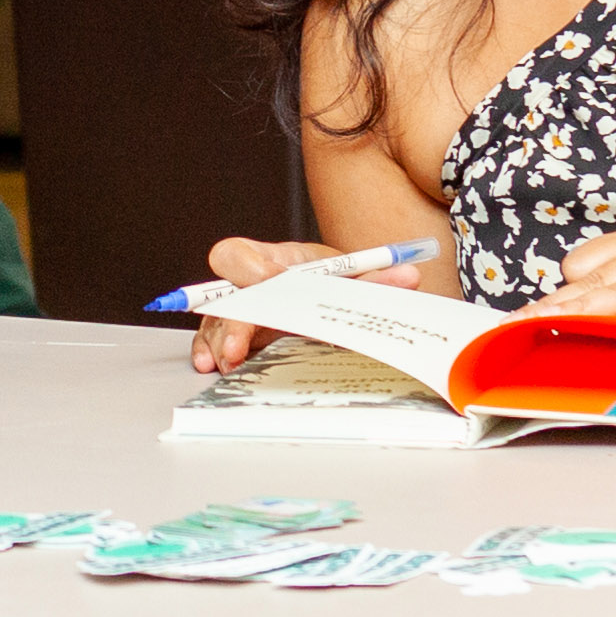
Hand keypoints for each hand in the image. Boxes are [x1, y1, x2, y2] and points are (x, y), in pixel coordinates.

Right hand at [187, 236, 422, 373]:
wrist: (335, 297)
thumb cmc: (337, 284)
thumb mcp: (355, 279)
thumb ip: (376, 280)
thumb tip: (408, 276)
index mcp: (275, 261)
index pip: (239, 254)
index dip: (249, 267)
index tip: (268, 281)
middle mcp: (251, 286)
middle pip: (225, 295)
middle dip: (233, 320)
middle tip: (238, 346)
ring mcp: (242, 313)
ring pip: (215, 321)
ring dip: (219, 341)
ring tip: (228, 361)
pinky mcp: (239, 338)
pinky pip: (211, 340)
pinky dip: (207, 349)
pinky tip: (209, 362)